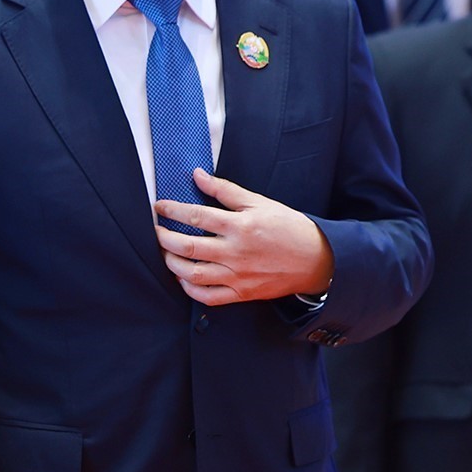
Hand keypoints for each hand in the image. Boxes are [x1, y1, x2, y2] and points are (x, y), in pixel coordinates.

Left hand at [154, 171, 333, 305]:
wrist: (315, 259)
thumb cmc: (287, 228)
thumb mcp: (258, 202)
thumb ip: (225, 190)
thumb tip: (197, 175)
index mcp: (240, 226)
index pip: (195, 216)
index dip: (172, 210)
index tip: (159, 207)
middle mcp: (236, 252)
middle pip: (188, 246)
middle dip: (164, 237)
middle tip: (156, 230)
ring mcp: (237, 276)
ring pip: (192, 274)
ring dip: (172, 262)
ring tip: (166, 252)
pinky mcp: (241, 293)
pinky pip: (207, 296)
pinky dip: (189, 289)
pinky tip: (183, 277)